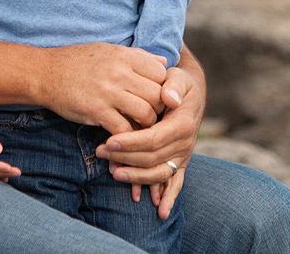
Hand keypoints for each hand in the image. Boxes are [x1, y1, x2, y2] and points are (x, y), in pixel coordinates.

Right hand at [38, 43, 167, 134]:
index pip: (161, 73)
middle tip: (153, 116)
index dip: (163, 87)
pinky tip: (123, 138)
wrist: (45, 73)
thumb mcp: (108, 50)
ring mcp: (108, 93)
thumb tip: (164, 61)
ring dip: (146, 125)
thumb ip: (138, 56)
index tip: (158, 97)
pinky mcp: (96, 111)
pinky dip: (127, 138)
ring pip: (146, 114)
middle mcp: (119, 72)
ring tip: (140, 128)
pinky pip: (123, 130)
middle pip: (157, 95)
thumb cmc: (77, 61)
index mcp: (124, 56)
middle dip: (159, 109)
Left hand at [96, 65, 202, 218]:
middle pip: (153, 158)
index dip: (132, 142)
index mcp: (183, 123)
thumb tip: (169, 98)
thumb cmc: (177, 83)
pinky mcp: (180, 162)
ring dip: (137, 177)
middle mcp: (186, 143)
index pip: (154, 138)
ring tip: (113, 172)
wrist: (189, 94)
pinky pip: (176, 183)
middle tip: (100, 151)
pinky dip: (169, 198)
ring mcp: (183, 155)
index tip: (110, 141)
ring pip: (160, 173)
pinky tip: (160, 212)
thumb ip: (172, 84)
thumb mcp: (177, 77)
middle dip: (125, 157)